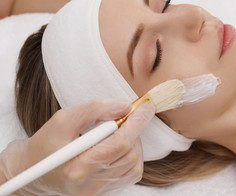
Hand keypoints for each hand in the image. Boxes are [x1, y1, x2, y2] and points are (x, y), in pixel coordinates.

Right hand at [0, 101, 154, 194]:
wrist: (33, 171)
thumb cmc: (46, 144)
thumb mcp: (63, 119)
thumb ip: (94, 109)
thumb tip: (125, 107)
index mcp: (77, 168)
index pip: (120, 144)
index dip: (136, 123)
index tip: (145, 107)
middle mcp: (90, 184)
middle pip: (130, 154)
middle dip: (135, 130)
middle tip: (130, 115)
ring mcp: (98, 191)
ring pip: (134, 165)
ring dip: (133, 143)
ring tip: (119, 131)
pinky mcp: (103, 193)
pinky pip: (130, 174)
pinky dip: (131, 156)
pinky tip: (118, 146)